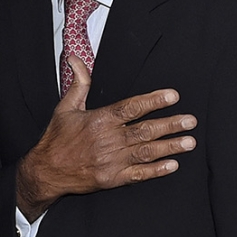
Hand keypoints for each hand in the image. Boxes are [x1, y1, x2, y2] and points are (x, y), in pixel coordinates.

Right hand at [16, 58, 195, 219]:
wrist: (46, 171)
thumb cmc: (57, 139)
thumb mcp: (66, 107)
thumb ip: (79, 82)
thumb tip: (75, 58)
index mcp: (100, 120)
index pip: (131, 107)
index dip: (153, 101)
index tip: (172, 96)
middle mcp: (108, 140)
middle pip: (145, 130)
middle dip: (171, 125)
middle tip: (190, 121)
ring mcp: (112, 161)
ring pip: (146, 152)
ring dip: (170, 146)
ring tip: (189, 142)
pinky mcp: (112, 179)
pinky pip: (138, 174)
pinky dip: (156, 170)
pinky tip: (172, 165)